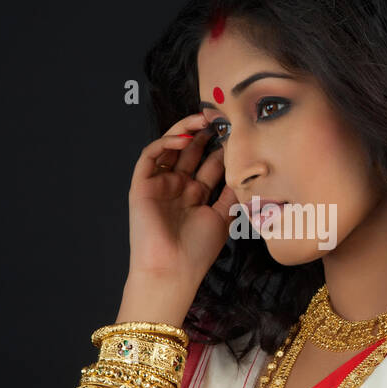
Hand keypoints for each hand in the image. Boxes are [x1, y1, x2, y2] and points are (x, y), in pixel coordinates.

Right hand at [126, 112, 236, 283]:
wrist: (172, 270)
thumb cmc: (196, 251)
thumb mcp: (223, 217)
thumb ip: (231, 193)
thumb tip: (244, 168)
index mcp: (196, 195)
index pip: (209, 163)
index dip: (222, 147)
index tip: (237, 132)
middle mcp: (178, 187)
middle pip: (191, 151)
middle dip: (205, 132)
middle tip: (220, 117)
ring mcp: (160, 185)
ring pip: (170, 148)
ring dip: (184, 131)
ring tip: (202, 119)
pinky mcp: (142, 186)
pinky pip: (150, 157)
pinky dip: (165, 143)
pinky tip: (183, 139)